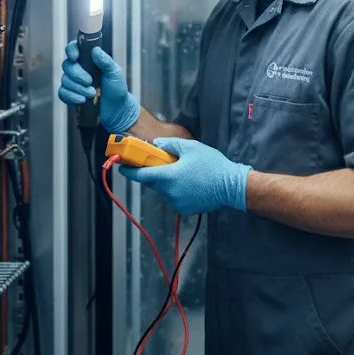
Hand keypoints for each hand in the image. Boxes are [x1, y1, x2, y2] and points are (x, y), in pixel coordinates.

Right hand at [58, 42, 139, 133]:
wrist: (116, 109)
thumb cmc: (116, 89)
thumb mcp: (114, 73)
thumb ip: (105, 61)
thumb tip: (95, 50)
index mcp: (89, 60)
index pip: (75, 48)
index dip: (71, 50)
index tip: (75, 57)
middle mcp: (79, 69)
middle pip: (67, 65)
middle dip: (77, 74)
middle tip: (90, 81)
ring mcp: (73, 82)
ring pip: (65, 80)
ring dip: (78, 88)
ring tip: (92, 93)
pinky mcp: (70, 95)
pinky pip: (62, 93)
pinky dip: (72, 97)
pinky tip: (82, 100)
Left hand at [119, 138, 251, 215]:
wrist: (231, 186)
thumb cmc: (212, 165)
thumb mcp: (190, 147)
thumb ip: (169, 145)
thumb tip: (156, 145)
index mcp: (168, 177)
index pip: (141, 175)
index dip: (129, 171)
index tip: (122, 166)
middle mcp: (169, 192)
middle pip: (152, 182)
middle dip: (151, 173)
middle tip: (157, 162)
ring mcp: (177, 203)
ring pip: (163, 190)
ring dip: (165, 181)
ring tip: (180, 171)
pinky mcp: (185, 209)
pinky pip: (173, 197)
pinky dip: (175, 190)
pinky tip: (188, 182)